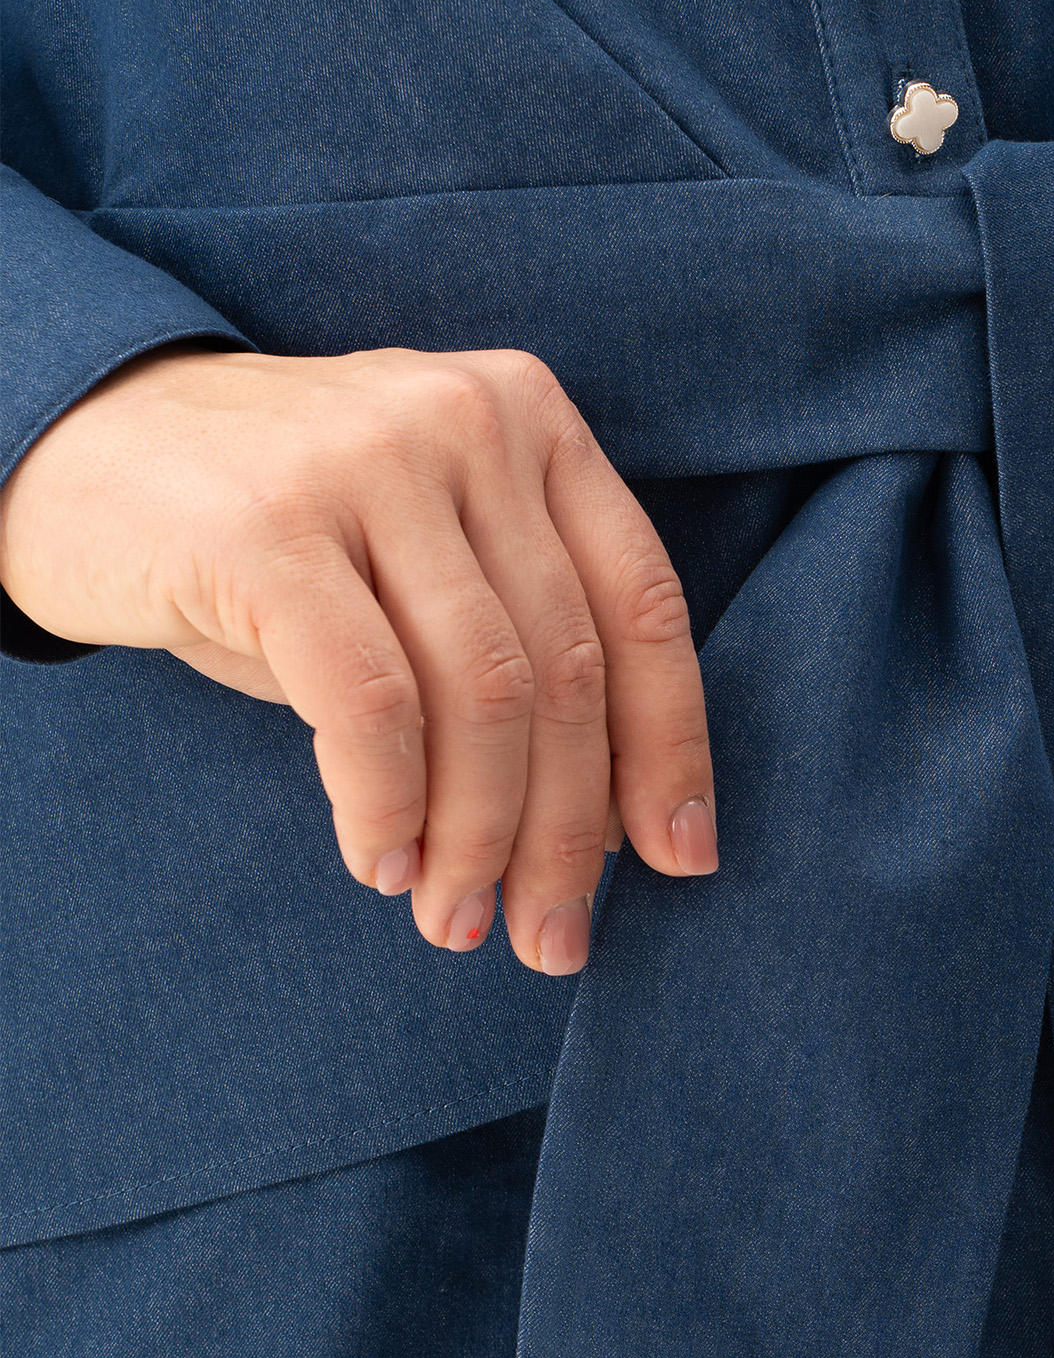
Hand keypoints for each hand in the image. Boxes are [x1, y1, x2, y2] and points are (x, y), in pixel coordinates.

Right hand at [0, 343, 716, 971]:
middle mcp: (467, 419)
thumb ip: (519, 651)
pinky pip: (371, 706)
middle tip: (546, 940)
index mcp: (533, 418)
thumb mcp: (419, 563)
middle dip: (568, 834)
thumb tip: (613, 830)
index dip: (670, 750)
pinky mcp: (268, 526)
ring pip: (483, 697)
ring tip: (454, 918)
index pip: (642, 607)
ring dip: (478, 839)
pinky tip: (377, 861)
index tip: (678, 864)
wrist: (73, 448)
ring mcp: (368, 460)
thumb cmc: (271, 540)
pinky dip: (386, 807)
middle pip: (566, 670)